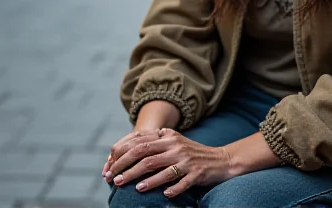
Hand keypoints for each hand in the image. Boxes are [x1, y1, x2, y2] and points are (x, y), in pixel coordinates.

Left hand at [107, 128, 233, 198]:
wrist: (221, 160)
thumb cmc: (193, 153)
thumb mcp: (175, 142)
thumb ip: (156, 142)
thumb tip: (128, 147)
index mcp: (169, 136)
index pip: (140, 143)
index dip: (122, 155)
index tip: (110, 167)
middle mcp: (176, 146)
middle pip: (146, 155)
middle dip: (127, 168)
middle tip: (114, 179)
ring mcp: (187, 159)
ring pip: (160, 169)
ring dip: (143, 179)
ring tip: (131, 187)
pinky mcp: (196, 173)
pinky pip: (181, 182)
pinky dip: (170, 188)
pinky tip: (162, 194)